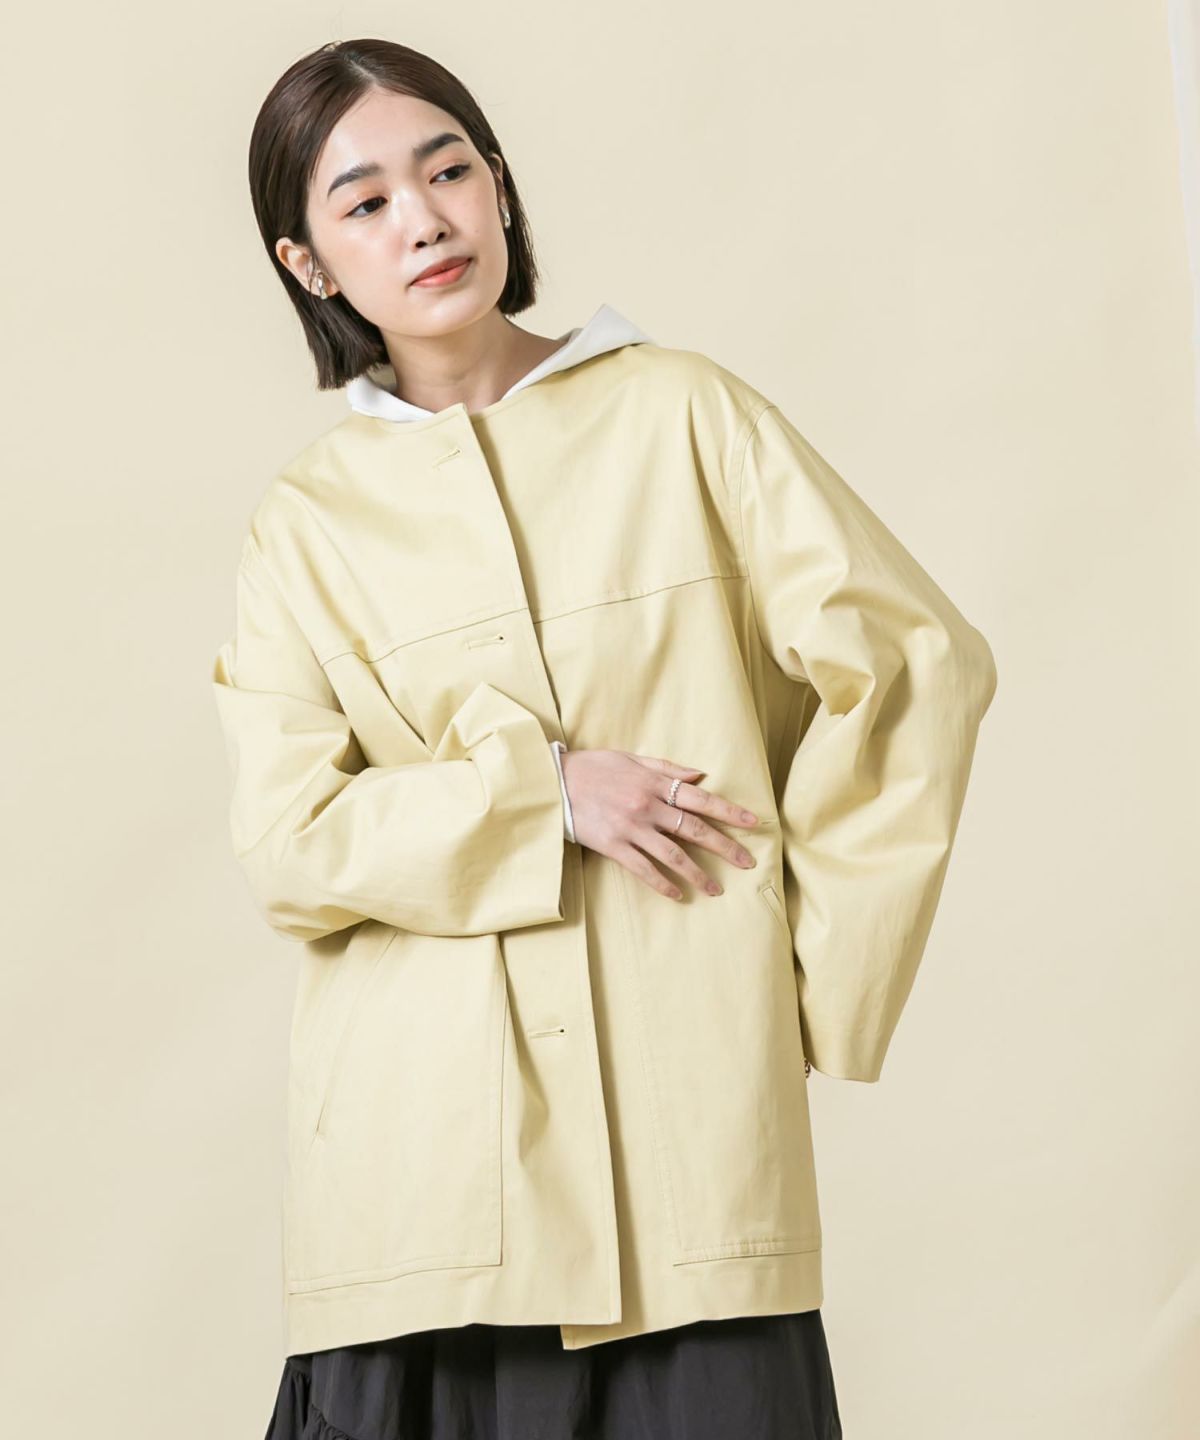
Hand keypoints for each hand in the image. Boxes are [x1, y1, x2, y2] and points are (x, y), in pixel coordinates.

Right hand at [559, 749, 758, 899]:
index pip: (701, 799)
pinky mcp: (613, 847)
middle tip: (747, 862)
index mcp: (655, 784)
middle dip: (725, 847)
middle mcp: (648, 807)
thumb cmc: (594, 768)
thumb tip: (700, 775)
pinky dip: (663, 883)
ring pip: (674, 855)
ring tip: (716, 889)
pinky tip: (678, 894)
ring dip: (698, 874)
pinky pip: (644, 869)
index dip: (729, 811)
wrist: (554, 783)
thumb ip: (667, 768)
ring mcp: (631, 829)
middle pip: (695, 829)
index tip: (753, 823)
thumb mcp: (632, 759)